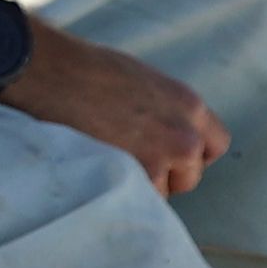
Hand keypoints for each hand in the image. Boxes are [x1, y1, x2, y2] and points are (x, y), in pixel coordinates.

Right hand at [0, 18, 229, 197]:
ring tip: (108, 165)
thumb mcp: (141, 80)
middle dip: (166, 175)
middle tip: (131, 163)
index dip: (191, 154)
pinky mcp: (136, 175)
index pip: (215, 144)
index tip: (169, 156)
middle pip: (191, 174)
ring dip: (141, 186)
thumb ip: (162, 109)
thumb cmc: (83, 69)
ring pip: (163, 191)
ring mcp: (161, 158)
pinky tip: (98, 172)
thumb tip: (156, 131)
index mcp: (188, 104)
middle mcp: (184, 133)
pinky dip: (121, 192)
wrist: (51, 73)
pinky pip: (138, 199)